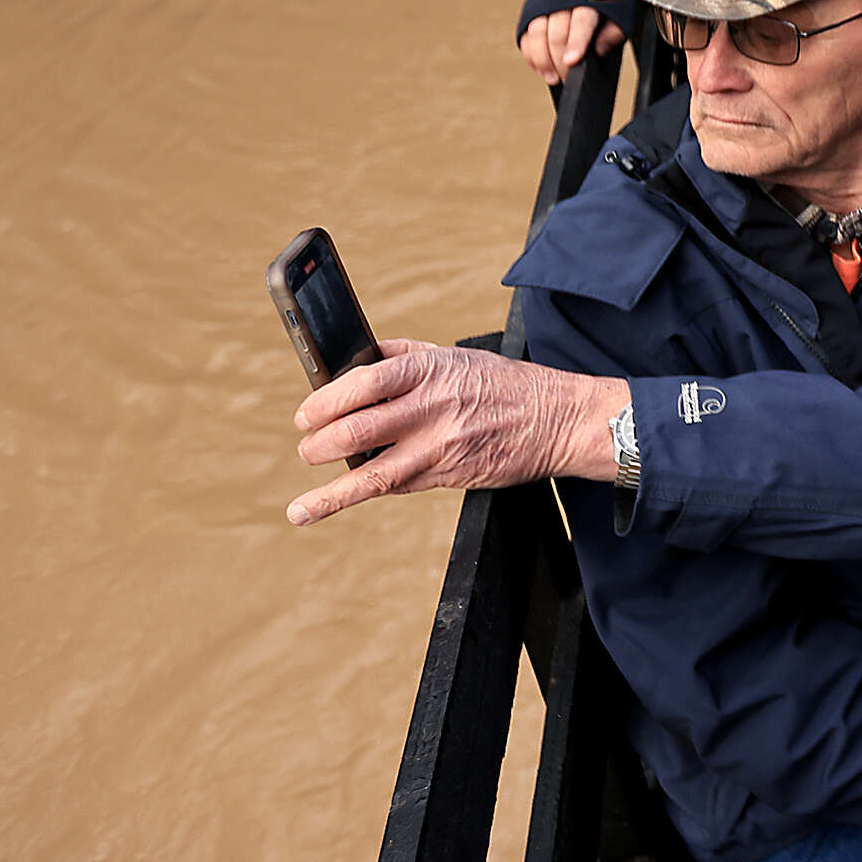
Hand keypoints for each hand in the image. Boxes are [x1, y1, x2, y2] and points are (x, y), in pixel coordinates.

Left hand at [288, 339, 626, 525]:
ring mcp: (440, 447)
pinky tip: (346, 498)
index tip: (306, 414)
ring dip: (329, 493)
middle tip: (307, 449)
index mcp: (430, 371)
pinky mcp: (450, 476)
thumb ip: (404, 356)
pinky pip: (398, 487)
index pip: (361, 383)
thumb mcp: (456, 355)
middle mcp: (432, 409)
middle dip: (318, 445)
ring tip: (302, 506)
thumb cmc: (506, 385)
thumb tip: (355, 361)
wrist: (559, 419)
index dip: (324, 401)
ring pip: (371, 475)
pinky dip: (369, 491)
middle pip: (356, 430)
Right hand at [519, 5, 626, 83]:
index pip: (580, 22)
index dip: (576, 42)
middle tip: (568, 78)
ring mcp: (544, 9)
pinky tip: (543, 71)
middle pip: (556, 33)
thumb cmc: (603, 8)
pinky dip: (532, 57)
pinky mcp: (532, 18)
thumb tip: (599, 50)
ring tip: (553, 78)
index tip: (572, 61)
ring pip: (536, 35)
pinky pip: (527, 38)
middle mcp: (563, 1)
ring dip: (543, 60)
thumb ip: (613, 33)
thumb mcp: (618, 17)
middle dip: (560, 60)